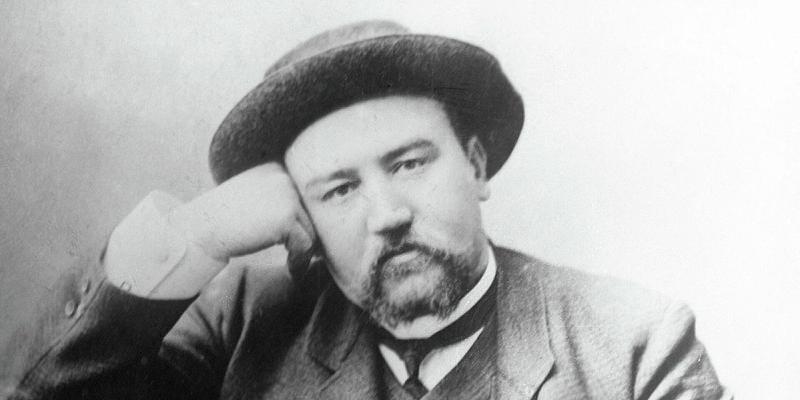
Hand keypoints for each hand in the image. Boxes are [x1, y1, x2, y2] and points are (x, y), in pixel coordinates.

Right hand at [169, 163, 316, 270]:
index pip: (302, 198)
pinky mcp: (286, 218)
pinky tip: (291, 269)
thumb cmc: (221, 218)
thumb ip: (276, 201)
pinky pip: (305, 245)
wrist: (199, 228)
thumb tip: (306, 222)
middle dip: (306, 236)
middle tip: (303, 256)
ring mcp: (287, 196)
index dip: (302, 222)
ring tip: (295, 264)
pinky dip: (300, 261)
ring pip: (310, 230)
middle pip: (309, 214)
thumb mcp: (251, 197)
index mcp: (275, 169)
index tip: (301, 241)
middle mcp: (284, 177)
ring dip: (304, 251)